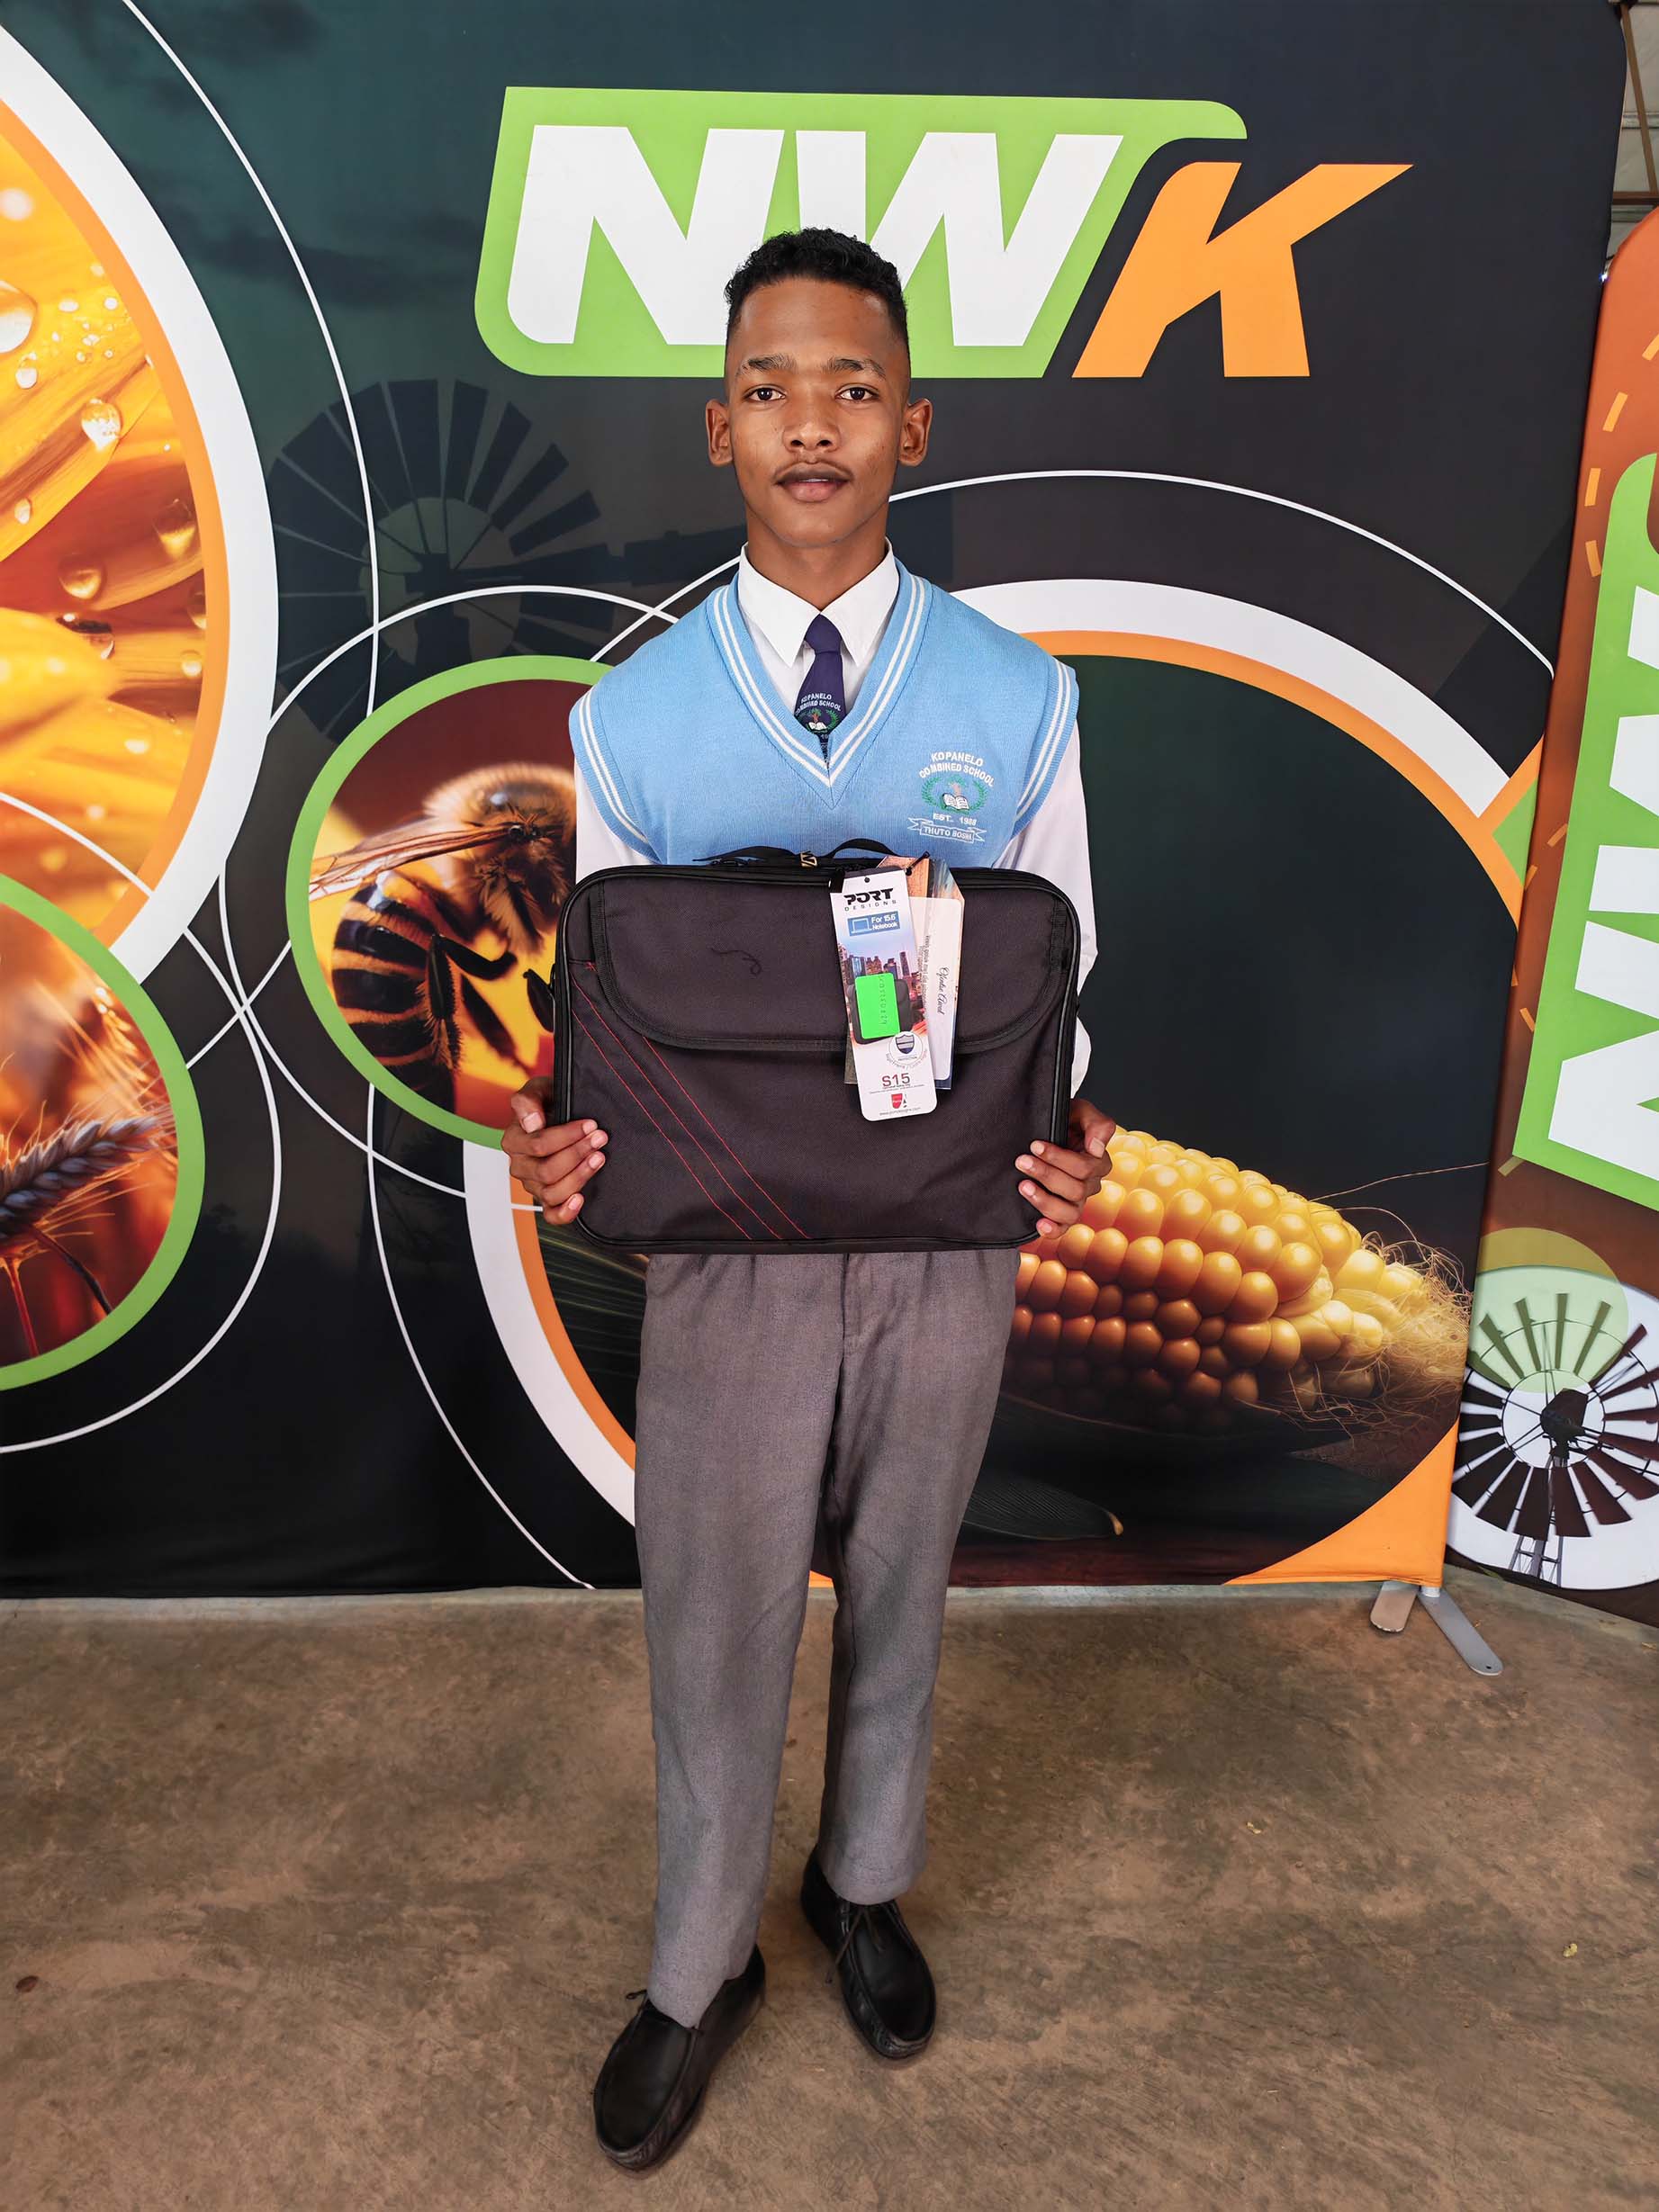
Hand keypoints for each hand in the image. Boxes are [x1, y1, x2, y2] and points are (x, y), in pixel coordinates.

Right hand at [501, 1076, 607, 1224]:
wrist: (563, 1113)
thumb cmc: (550, 1102)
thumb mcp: (539, 1090)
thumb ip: (527, 1100)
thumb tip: (531, 1123)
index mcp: (514, 1141)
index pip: (538, 1145)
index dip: (567, 1136)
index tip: (590, 1124)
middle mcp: (520, 1166)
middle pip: (546, 1170)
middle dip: (577, 1154)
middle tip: (599, 1139)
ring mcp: (533, 1185)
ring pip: (552, 1192)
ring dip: (579, 1176)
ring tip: (599, 1159)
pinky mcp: (548, 1199)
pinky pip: (551, 1215)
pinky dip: (565, 1212)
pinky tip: (580, 1199)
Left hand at [1015, 1097, 1116, 1237]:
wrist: (1042, 1131)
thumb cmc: (1064, 1121)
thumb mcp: (1080, 1111)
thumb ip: (1096, 1123)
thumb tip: (1096, 1148)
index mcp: (1098, 1161)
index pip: (1084, 1167)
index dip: (1059, 1158)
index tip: (1035, 1145)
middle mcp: (1090, 1184)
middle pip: (1075, 1189)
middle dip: (1045, 1174)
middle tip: (1021, 1161)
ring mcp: (1077, 1201)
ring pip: (1070, 1212)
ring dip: (1045, 1201)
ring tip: (1023, 1186)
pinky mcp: (1061, 1214)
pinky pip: (1063, 1228)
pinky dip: (1053, 1230)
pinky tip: (1039, 1224)